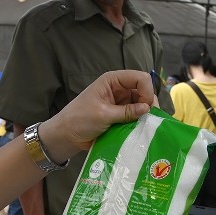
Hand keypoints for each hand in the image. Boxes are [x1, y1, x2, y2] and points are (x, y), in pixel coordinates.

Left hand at [38, 70, 154, 163]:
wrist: (66, 135)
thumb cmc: (79, 119)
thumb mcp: (103, 114)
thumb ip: (126, 111)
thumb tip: (147, 109)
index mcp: (113, 80)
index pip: (140, 78)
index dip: (147, 91)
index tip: (146, 108)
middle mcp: (120, 89)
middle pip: (144, 91)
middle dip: (149, 104)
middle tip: (149, 120)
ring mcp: (121, 103)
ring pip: (142, 105)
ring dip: (145, 115)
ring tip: (144, 126)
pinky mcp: (122, 115)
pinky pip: (136, 116)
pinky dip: (140, 122)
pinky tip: (140, 130)